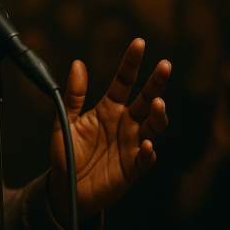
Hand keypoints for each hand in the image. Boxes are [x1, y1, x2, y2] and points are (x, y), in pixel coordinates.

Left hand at [48, 38, 170, 223]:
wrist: (67, 187)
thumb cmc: (68, 152)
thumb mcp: (65, 121)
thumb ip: (73, 95)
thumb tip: (78, 63)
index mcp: (109, 108)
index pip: (124, 81)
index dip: (131, 63)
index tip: (139, 43)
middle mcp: (125, 122)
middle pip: (146, 98)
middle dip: (156, 82)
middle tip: (165, 65)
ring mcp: (132, 143)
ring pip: (153, 125)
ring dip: (158, 115)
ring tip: (157, 104)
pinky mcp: (133, 166)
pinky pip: (145, 158)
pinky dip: (148, 151)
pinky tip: (146, 144)